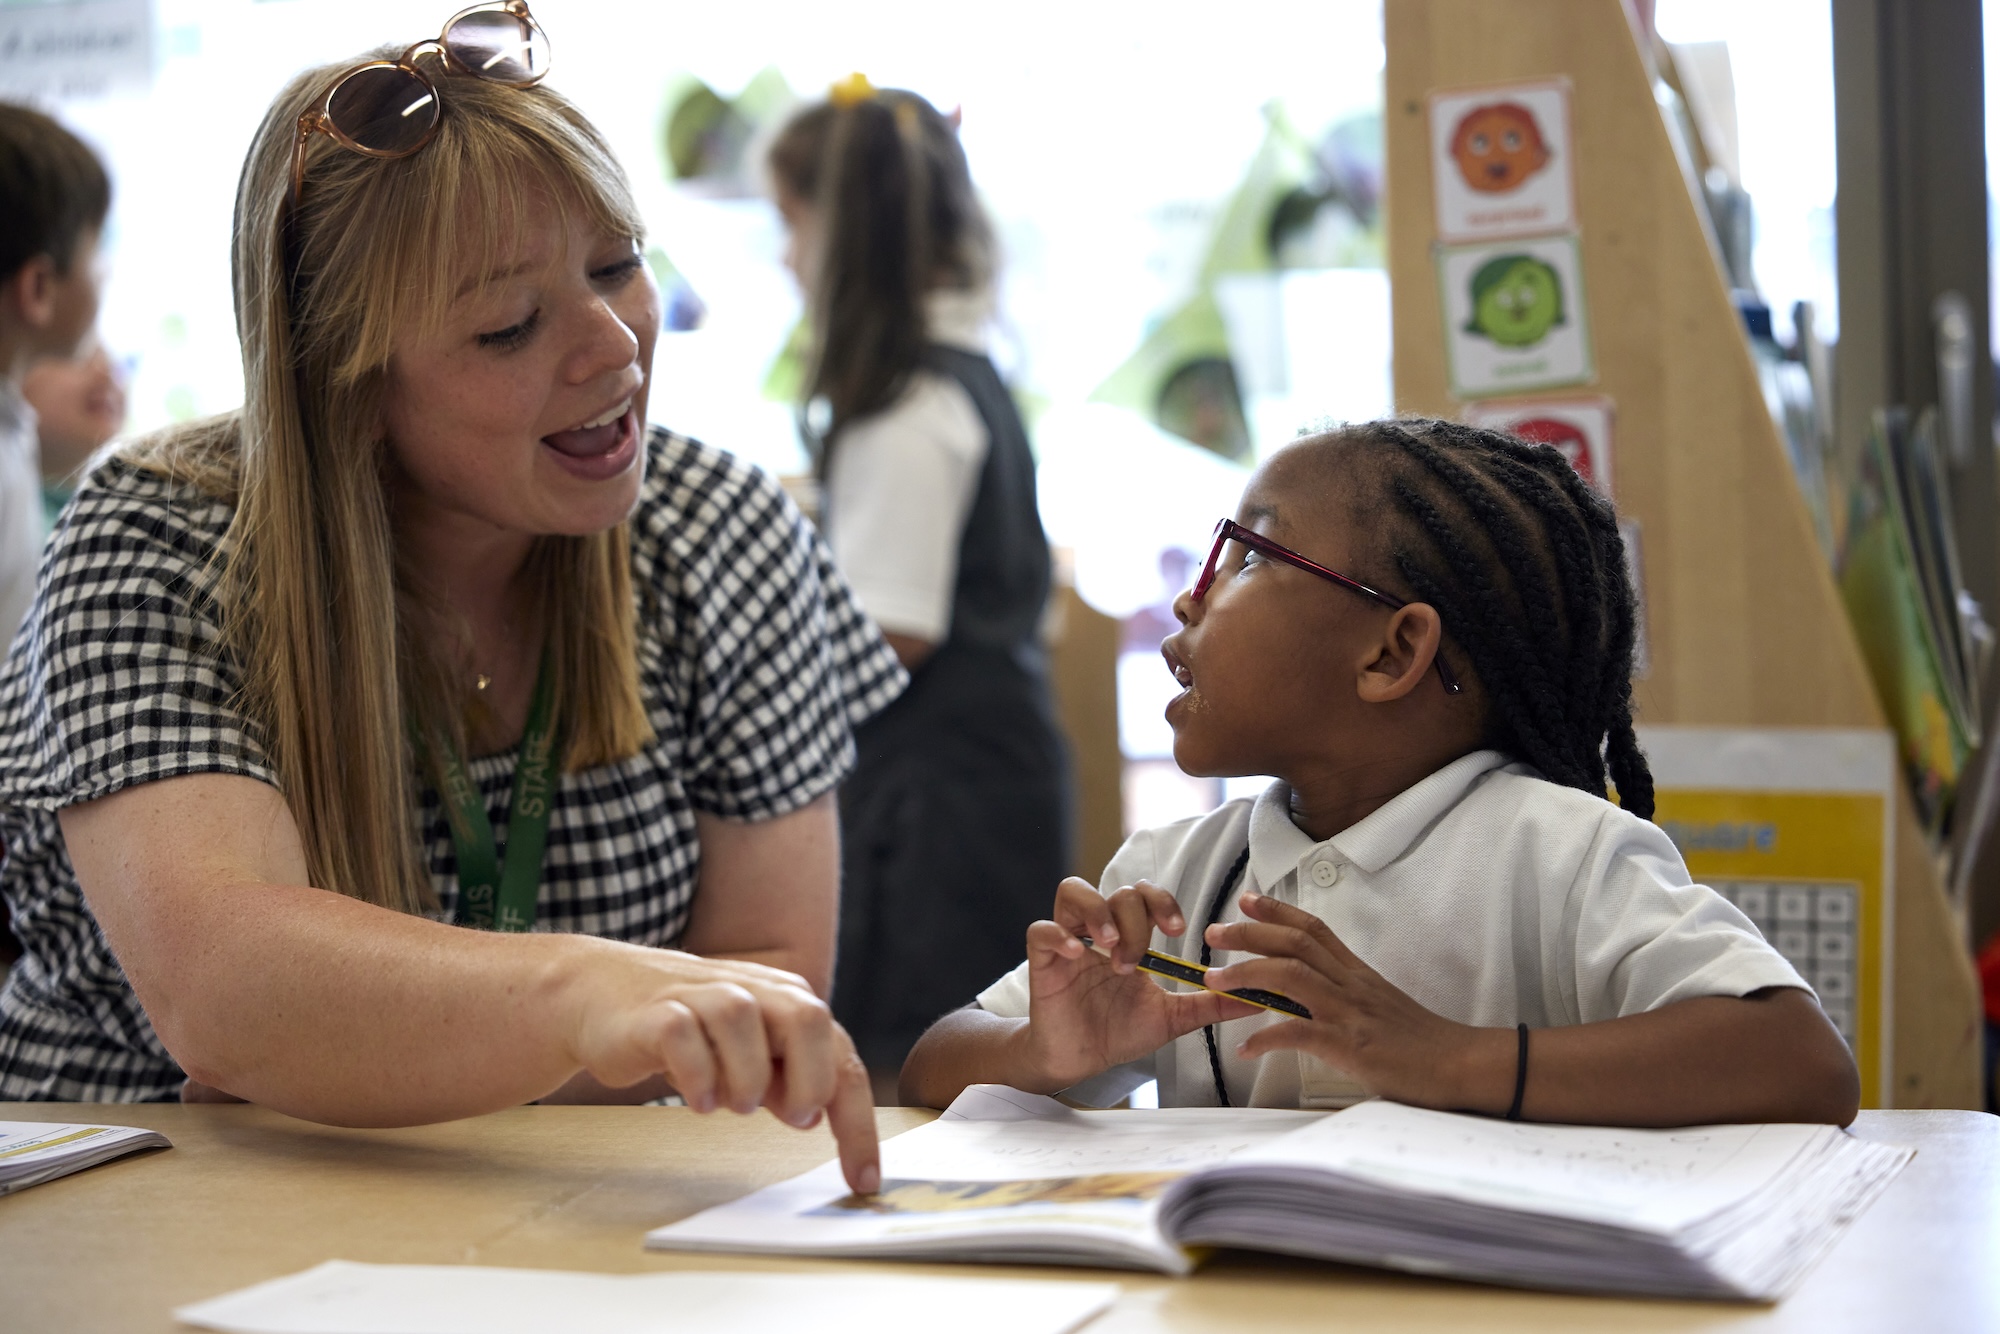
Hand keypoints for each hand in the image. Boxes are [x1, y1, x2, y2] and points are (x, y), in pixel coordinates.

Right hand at [558, 939, 879, 1192]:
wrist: (602, 994)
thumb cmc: (688, 1030)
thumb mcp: (747, 1055)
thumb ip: (782, 1078)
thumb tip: (814, 1115)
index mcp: (786, 1001)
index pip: (840, 1058)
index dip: (857, 1121)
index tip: (864, 1179)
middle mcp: (753, 990)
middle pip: (807, 1019)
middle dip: (809, 1080)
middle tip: (791, 1118)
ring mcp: (703, 995)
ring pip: (742, 1023)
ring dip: (745, 1079)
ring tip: (730, 1104)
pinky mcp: (656, 1012)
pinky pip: (683, 1037)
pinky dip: (696, 1076)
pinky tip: (697, 1101)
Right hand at [1014, 878, 1255, 1091]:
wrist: (1079, 1062)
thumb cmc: (1118, 1032)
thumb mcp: (1171, 1018)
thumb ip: (1209, 1005)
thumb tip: (1255, 1000)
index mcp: (1129, 938)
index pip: (1145, 894)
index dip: (1163, 902)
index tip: (1179, 931)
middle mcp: (1099, 933)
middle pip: (1118, 891)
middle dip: (1135, 920)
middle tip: (1138, 960)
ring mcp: (1068, 943)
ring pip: (1073, 891)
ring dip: (1098, 912)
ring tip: (1111, 947)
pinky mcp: (1041, 961)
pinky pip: (1041, 929)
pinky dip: (1058, 934)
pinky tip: (1077, 954)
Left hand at [1201, 893, 1494, 1110]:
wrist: (1461, 1065)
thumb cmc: (1422, 1042)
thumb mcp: (1380, 1006)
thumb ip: (1347, 995)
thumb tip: (1312, 997)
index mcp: (1357, 973)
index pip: (1314, 929)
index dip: (1278, 912)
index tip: (1247, 899)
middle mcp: (1351, 984)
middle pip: (1295, 943)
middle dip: (1250, 933)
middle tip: (1215, 931)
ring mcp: (1350, 1012)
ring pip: (1291, 976)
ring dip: (1247, 974)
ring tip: (1215, 980)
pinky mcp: (1350, 1046)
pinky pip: (1300, 1034)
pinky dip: (1267, 1038)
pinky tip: (1245, 1048)